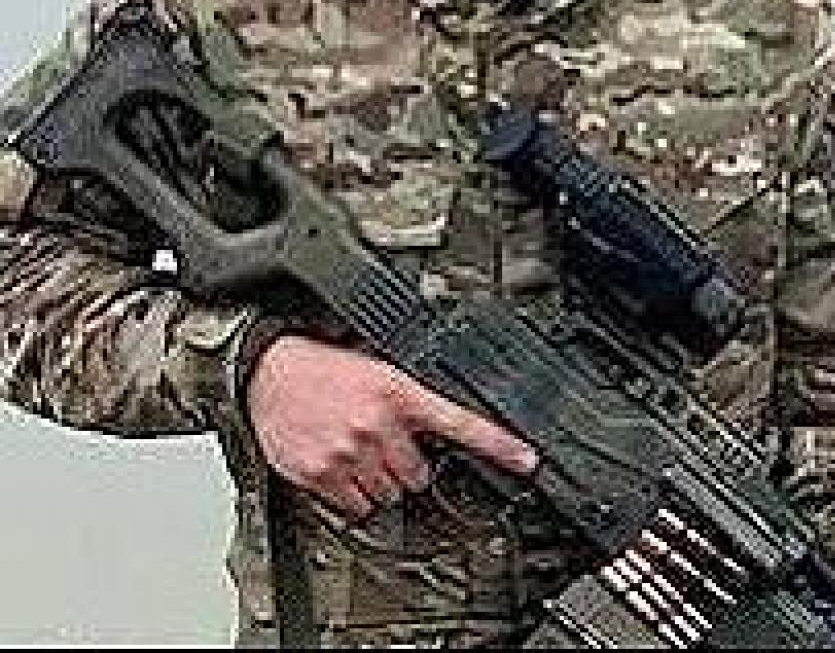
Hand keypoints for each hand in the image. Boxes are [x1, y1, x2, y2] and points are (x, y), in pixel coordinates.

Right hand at [245, 335, 537, 518]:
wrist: (269, 372)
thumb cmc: (323, 367)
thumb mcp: (376, 367)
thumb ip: (409, 397)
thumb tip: (437, 421)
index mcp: (397, 391)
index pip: (459, 421)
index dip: (498, 444)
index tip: (526, 460)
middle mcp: (377, 424)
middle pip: (419, 474)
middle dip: (406, 463)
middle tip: (384, 444)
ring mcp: (350, 452)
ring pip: (389, 494)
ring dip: (380, 481)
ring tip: (358, 451)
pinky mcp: (322, 475)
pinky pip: (356, 507)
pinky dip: (352, 495)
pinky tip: (340, 467)